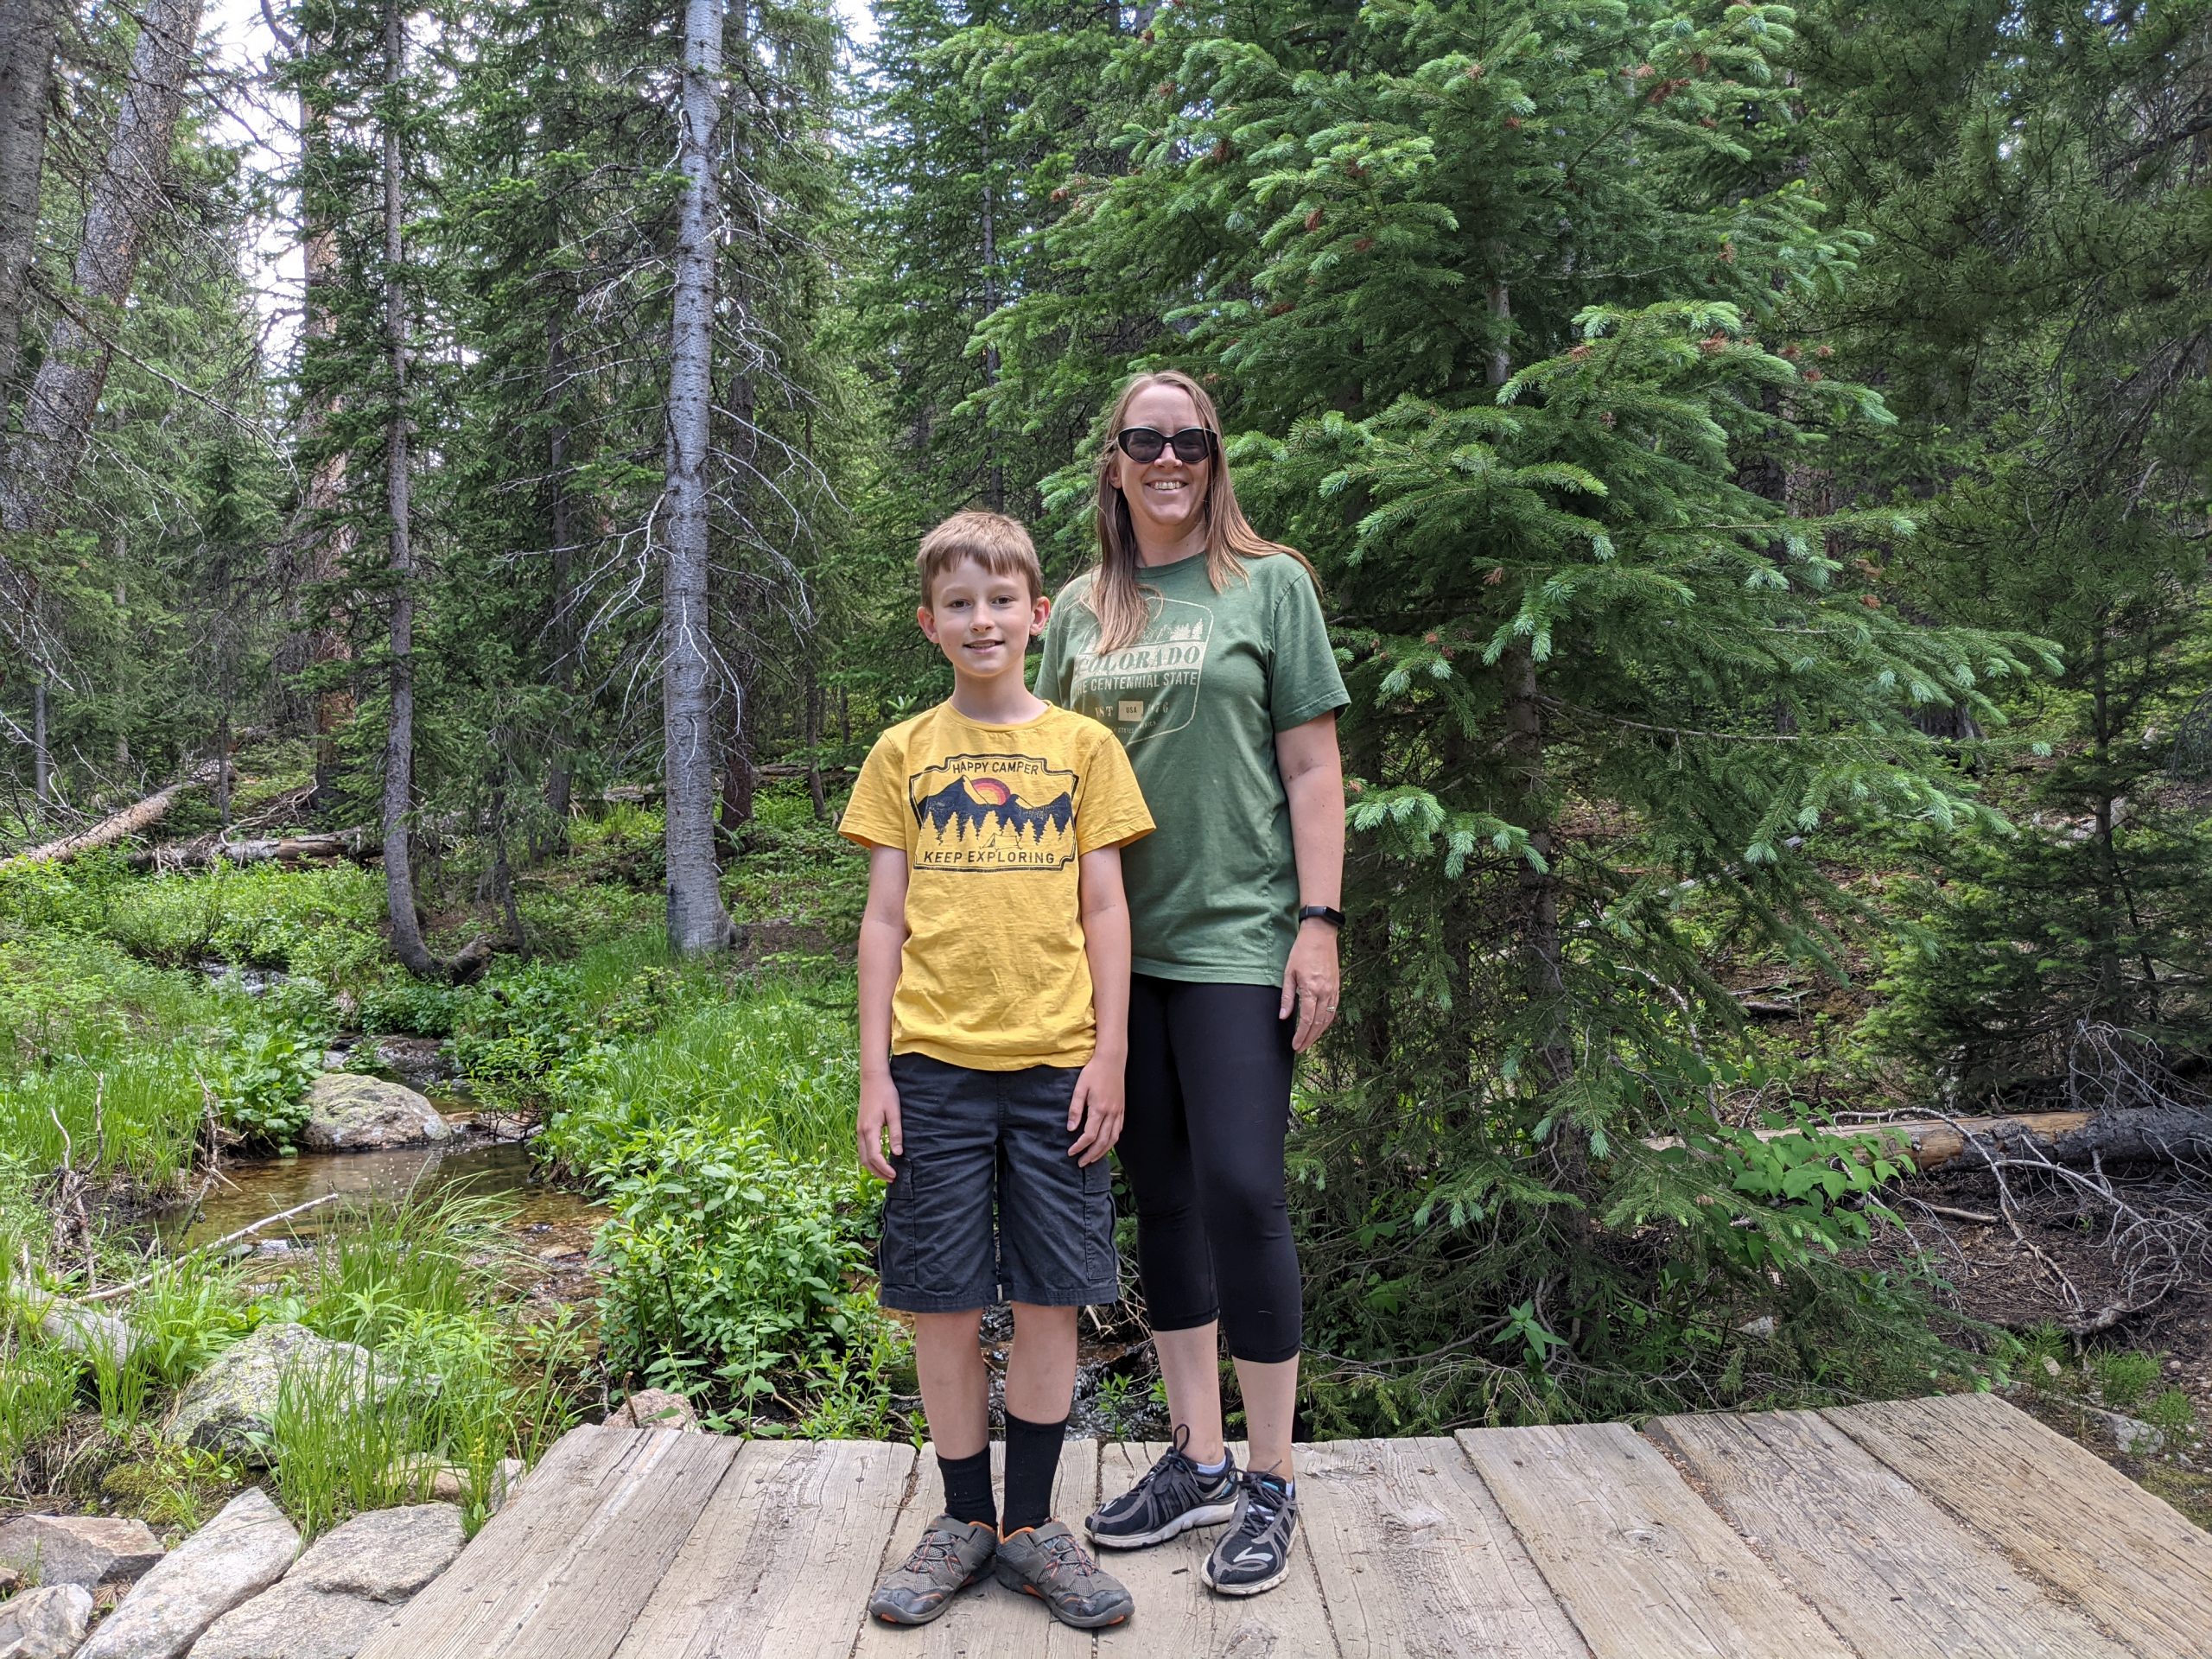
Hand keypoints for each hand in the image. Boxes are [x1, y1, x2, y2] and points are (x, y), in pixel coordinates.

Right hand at [857, 1072, 901, 1181]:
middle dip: (878, 1173)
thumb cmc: (886, 1093)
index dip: (884, 1169)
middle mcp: (861, 1132)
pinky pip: (862, 1149)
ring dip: (873, 1167)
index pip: (875, 1157)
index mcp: (870, 1129)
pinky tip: (879, 1160)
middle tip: (892, 1179)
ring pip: (862, 1156)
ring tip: (886, 1173)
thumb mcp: (895, 1113)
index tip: (895, 1175)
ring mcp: (859, 1130)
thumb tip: (897, 1153)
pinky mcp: (861, 1127)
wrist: (873, 1079)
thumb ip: (896, 1133)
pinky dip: (869, 1159)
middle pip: (866, 1160)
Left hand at [1067, 1051, 1125, 1165]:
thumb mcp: (1080, 1088)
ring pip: (1113, 1139)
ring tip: (1093, 1159)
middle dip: (1091, 1155)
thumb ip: (1075, 1109)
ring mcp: (1118, 1112)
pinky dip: (1112, 1141)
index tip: (1071, 1152)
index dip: (1080, 1146)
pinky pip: (1119, 1130)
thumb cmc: (1093, 1072)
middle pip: (1102, 1142)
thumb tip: (1071, 1129)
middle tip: (1081, 1163)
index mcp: (1099, 1109)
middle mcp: (1111, 1113)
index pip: (1089, 1135)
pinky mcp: (1122, 1109)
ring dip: (1103, 1152)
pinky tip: (1106, 1144)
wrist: (1112, 1060)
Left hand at [1280, 922, 1340, 1052]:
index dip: (1301, 1035)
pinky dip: (1327, 1022)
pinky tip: (1320, 1027)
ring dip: (1319, 1033)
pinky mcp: (1337, 987)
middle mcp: (1325, 992)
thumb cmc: (1302, 951)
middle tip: (1301, 1048)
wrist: (1321, 935)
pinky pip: (1334, 1010)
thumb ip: (1287, 997)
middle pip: (1318, 1023)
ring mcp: (1333, 990)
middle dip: (1309, 1038)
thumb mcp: (1289, 973)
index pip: (1306, 1019)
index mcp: (1311, 989)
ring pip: (1328, 1019)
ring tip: (1309, 1042)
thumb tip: (1283, 1016)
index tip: (1295, 1045)